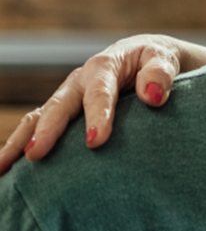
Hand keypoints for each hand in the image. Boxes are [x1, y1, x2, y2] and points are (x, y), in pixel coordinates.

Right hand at [0, 35, 205, 173]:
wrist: (147, 60)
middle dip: (46, 131)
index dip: (97, 116)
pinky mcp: (64, 114)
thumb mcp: (164, 60)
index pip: (98, 93)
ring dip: (19, 142)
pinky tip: (9, 170)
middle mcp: (78, 82)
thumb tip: (152, 96)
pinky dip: (22, 146)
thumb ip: (160, 74)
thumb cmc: (157, 63)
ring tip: (2, 168)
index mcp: (103, 67)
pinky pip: (39, 129)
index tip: (95, 142)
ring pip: (38, 118)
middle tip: (35, 154)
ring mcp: (67, 99)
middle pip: (58, 106)